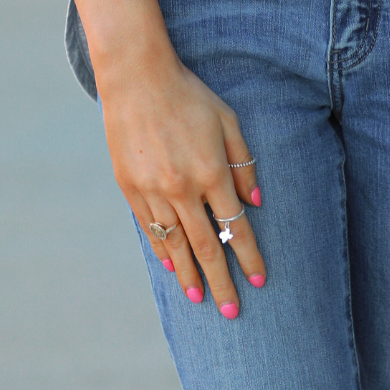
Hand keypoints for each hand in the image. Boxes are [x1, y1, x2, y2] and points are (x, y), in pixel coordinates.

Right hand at [97, 41, 264, 317]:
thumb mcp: (227, 121)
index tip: (259, 282)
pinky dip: (162, 250)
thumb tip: (255, 204)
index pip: (236, 228)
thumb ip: (243, 164)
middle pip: (207, 247)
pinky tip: (171, 266)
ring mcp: (153, 191)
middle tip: (232, 312)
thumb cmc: (189, 95)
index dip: (249, 257)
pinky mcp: (130, 187)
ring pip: (176, 245)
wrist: (136, 77)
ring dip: (189, 276)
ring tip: (199, 299)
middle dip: (221, 282)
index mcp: (212, 173)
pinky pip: (150, 228)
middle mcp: (183, 189)